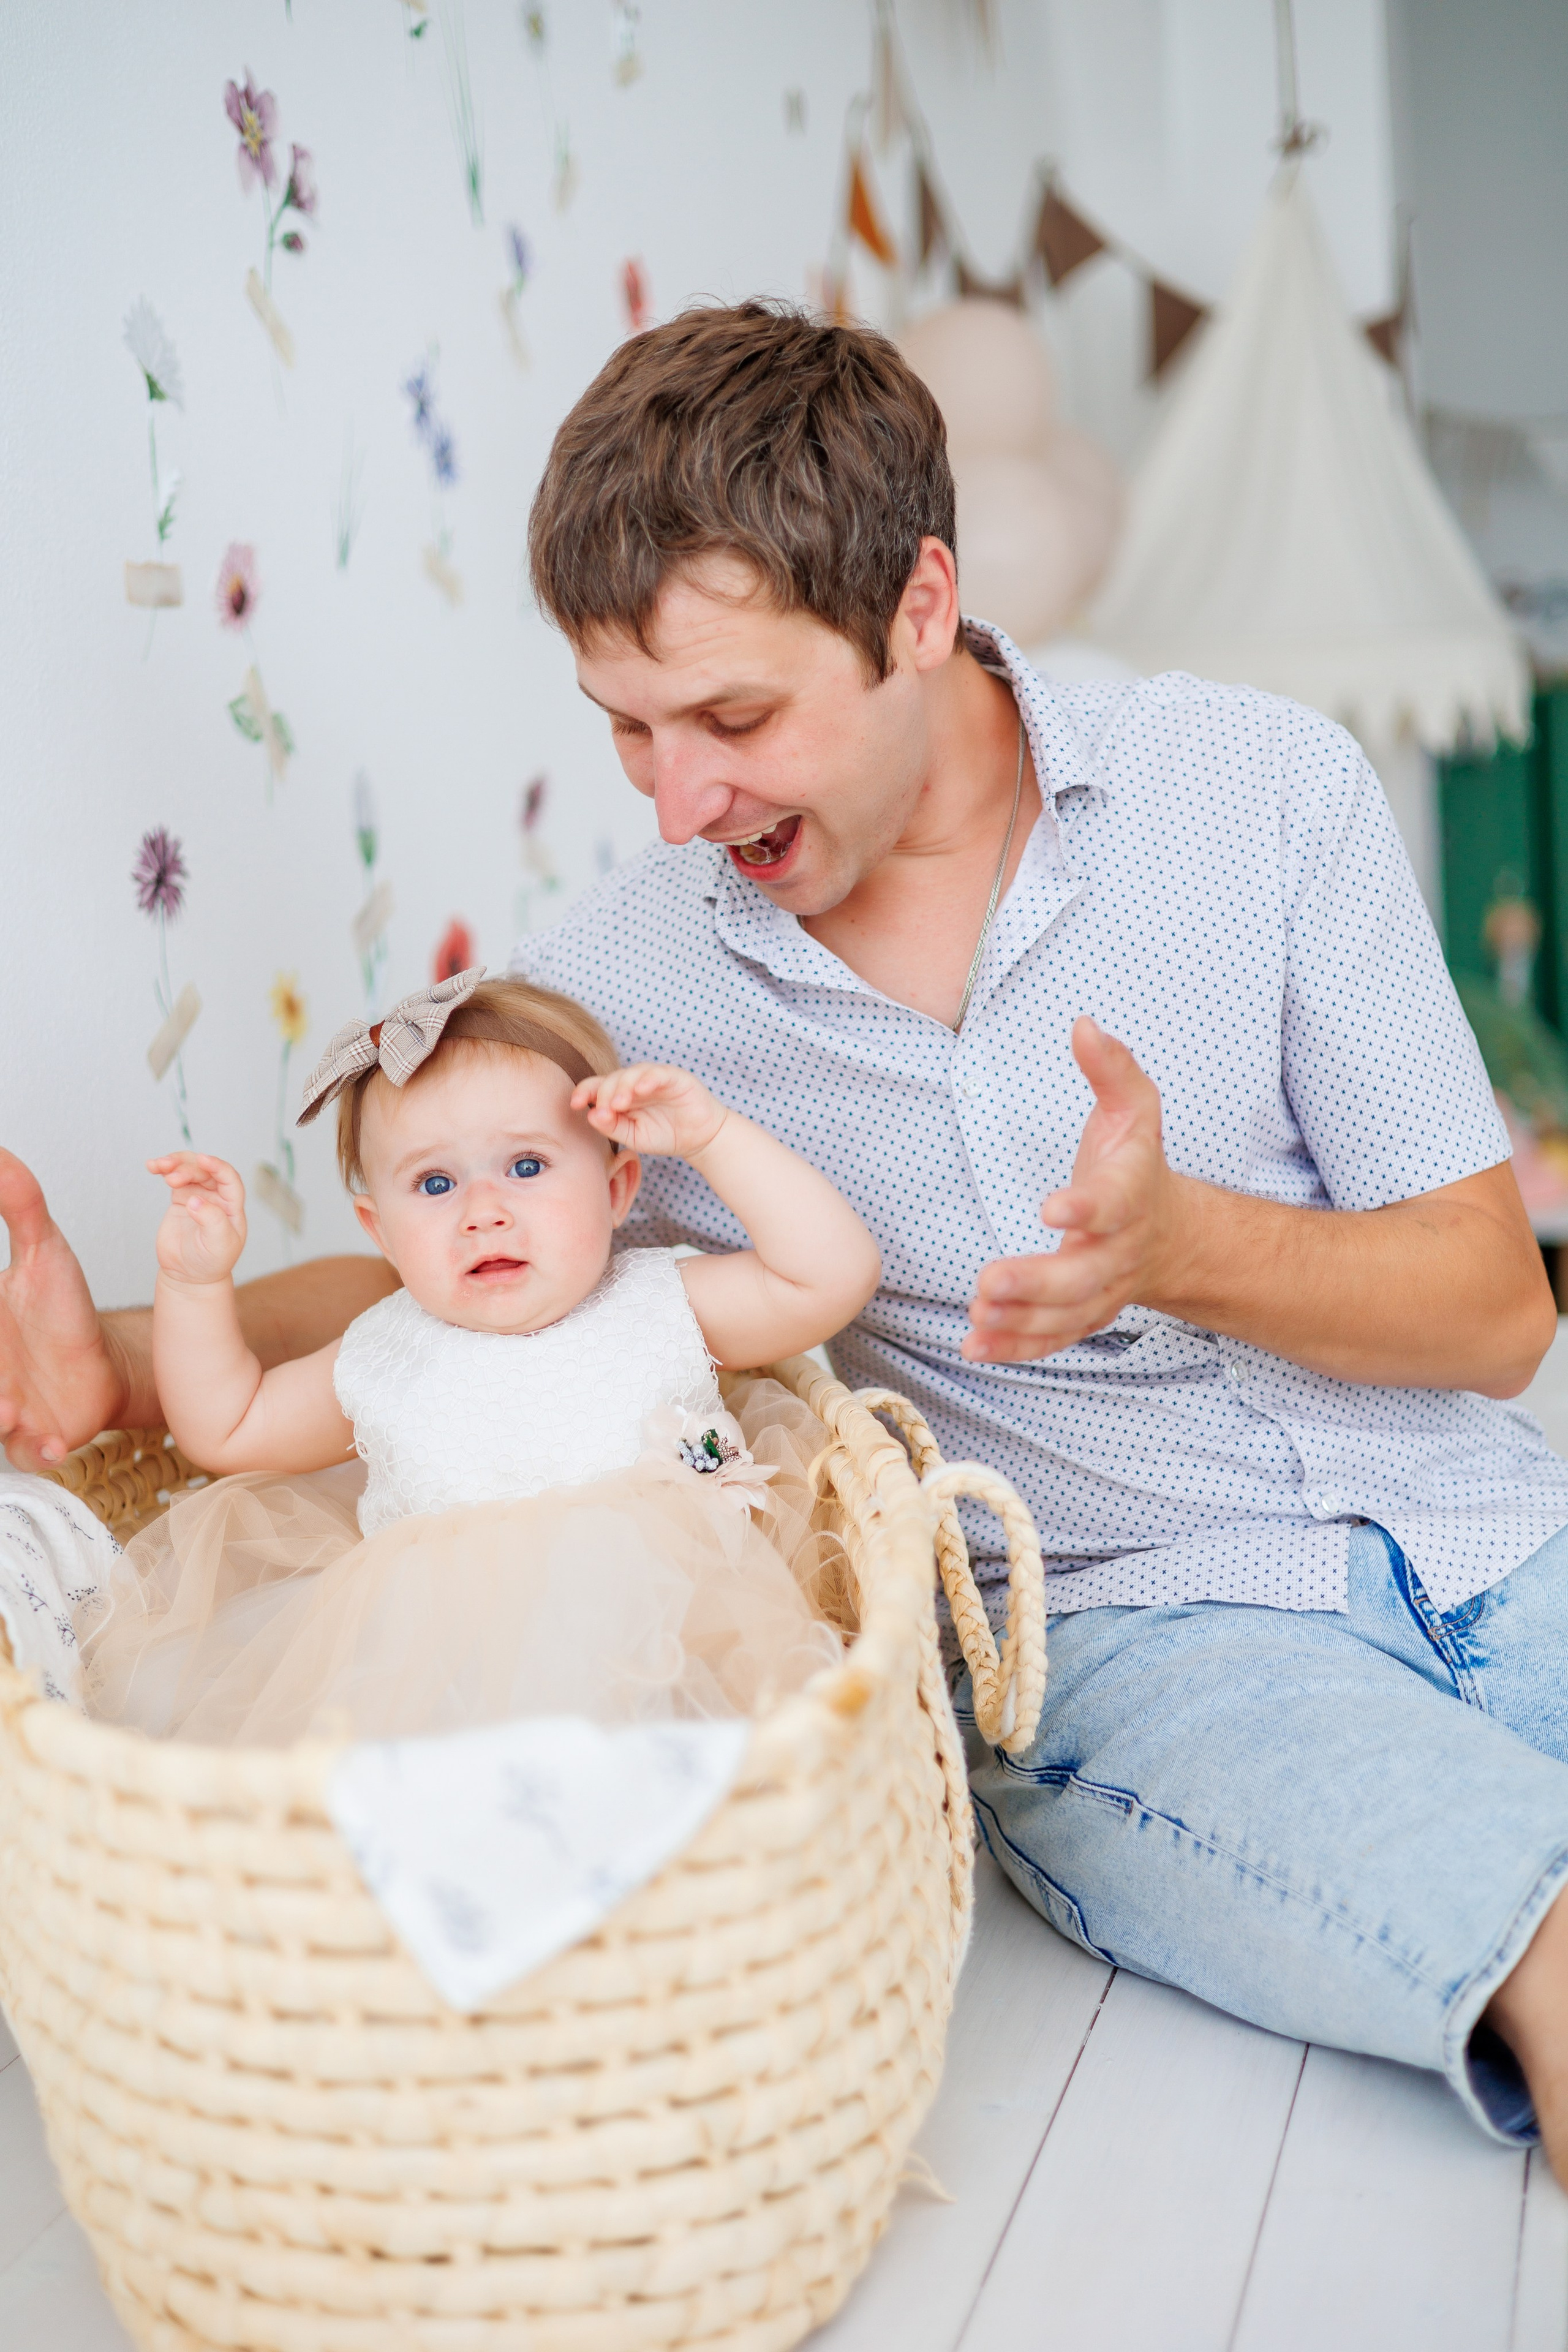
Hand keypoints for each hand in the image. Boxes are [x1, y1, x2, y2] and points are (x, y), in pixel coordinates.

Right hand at [0, 1147, 129, 1469]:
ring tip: (9, 1412)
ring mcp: (4, 1408)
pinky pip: (26, 1453)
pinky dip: (36, 1452)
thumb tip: (4, 1154)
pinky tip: (52, 1445)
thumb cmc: (65, 1309)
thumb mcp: (46, 1252)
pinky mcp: (36, 1438)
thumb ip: (21, 1206)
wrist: (107, 1360)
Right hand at [150, 1154, 247, 1286]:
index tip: (203, 1160)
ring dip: (175, 1163)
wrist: (189, 1275)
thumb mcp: (218, 1245)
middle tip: (172, 1177)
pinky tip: (153, 1166)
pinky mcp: (181, 1198)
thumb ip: (211, 1221)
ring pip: (189, 1169)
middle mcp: (217, 1197)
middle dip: (189, 1168)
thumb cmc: (211, 1262)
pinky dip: (164, 1169)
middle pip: (205, 1171)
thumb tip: (195, 1200)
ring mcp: (199, 1195)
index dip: (218, 1167)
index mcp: (232, 1206)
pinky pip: (174, 1177)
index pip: (229, 1179)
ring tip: (159, 1166)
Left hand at [572, 1065, 727, 1160]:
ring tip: (620, 1104)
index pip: (596, 1087)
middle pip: (611, 1079)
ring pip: (631, 1073)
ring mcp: (653, 1078)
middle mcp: (634, 1084)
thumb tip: (591, 1115)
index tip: (575, 1104)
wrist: (699, 1138)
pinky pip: (657, 1073)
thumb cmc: (665, 1135)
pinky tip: (642, 1090)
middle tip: (607, 1112)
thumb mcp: (634, 1136)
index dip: (583, 1092)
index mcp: (620, 1096)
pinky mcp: (674, 1077)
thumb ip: (613, 1127)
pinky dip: (648, 1079)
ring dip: (623, 1087)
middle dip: (604, 1095)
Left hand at [965, 1018, 1184, 1361]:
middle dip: (1039, 1283)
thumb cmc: (1135, 1163)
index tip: (1052, 1208)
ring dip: (1022, 1322)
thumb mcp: (1134, 1108)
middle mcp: (1119, 1249)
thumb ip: (1111, 1069)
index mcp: (1130, 1193)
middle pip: (1085, 1274)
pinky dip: (1016, 1348)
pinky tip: (975, 1348)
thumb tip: (1083, 1024)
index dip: (1086, 1206)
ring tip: (977, 1319)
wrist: (1171, 1234)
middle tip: (990, 1282)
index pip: (1112, 1202)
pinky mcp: (1083, 1315)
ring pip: (1067, 1315)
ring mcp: (1103, 1289)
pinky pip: (1054, 1339)